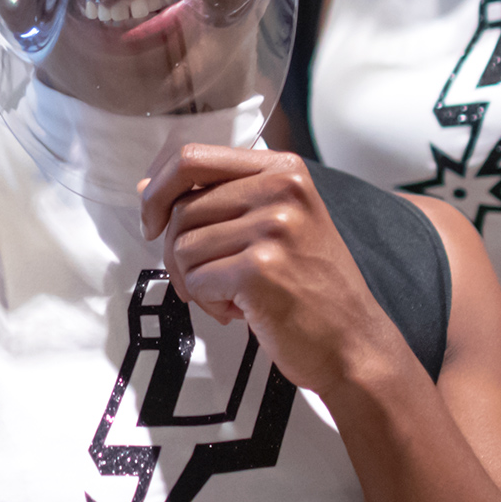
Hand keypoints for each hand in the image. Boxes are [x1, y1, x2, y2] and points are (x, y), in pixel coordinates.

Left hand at [139, 145, 406, 397]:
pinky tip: (243, 311)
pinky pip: (195, 282)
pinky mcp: (260, 267)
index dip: (158, 191)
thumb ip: (216, 200)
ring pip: (182, 248)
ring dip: (196, 283)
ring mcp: (273, 227)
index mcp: (282, 169)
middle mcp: (281, 189)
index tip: (153, 221)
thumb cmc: (310, 288)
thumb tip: (146, 188)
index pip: (192, 158)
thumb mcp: (274, 226)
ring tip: (235, 296)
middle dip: (178, 253)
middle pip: (181, 210)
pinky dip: (209, 304)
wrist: (353, 343)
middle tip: (209, 280)